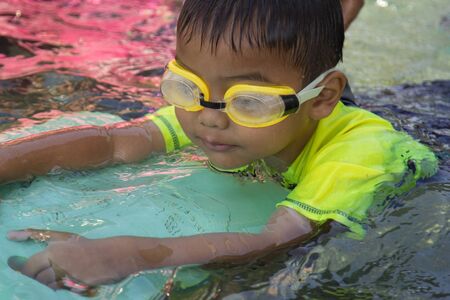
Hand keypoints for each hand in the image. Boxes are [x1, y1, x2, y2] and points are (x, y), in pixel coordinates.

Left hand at [7, 229, 144, 291]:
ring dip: (50, 279)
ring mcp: (67, 279)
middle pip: (37, 278)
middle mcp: (58, 267)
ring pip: (47, 285)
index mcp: (54, 252)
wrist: (115, 256)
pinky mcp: (76, 288)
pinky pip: (60, 289)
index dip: (21, 267)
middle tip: (47, 265)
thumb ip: (39, 235)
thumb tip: (11, 234)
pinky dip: (60, 284)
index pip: (28, 267)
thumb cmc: (89, 244)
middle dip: (38, 273)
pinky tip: (66, 277)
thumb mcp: (65, 237)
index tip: (13, 263)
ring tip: (60, 270)